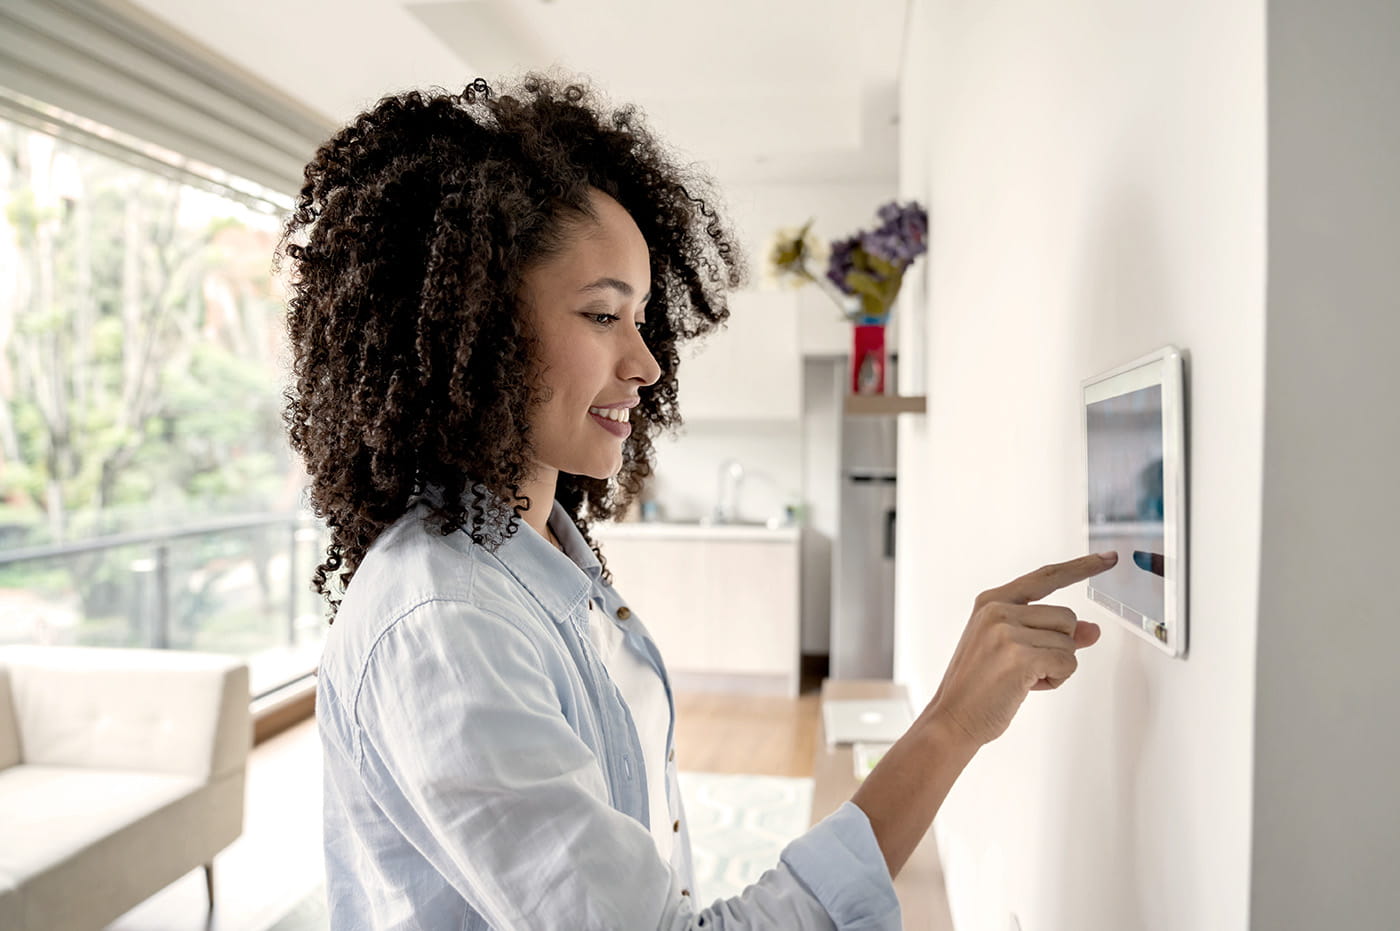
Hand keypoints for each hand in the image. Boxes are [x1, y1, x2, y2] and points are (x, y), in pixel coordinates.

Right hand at [926, 552, 1116, 747]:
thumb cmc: (979, 686)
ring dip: (1057, 665)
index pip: (1046, 577)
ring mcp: (1007, 631)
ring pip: (1069, 642)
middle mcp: (998, 609)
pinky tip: (1027, 687)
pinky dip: (1056, 680)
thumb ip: (1050, 633)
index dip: (1080, 567)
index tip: (1108, 558)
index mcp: (992, 601)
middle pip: (1066, 617)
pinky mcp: (1019, 655)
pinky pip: (1068, 663)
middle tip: (1025, 667)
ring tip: (1022, 678)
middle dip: (1058, 646)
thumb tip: (1092, 630)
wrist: (952, 718)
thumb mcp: (1012, 649)